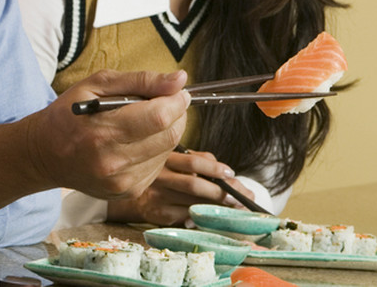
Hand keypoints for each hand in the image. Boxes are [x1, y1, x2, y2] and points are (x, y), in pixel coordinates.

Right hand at [26, 70, 189, 200]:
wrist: (45, 155)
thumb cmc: (68, 115)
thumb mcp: (96, 84)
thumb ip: (140, 80)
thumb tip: (179, 79)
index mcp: (102, 131)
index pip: (159, 116)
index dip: (176, 100)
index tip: (176, 91)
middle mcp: (113, 162)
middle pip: (169, 135)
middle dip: (176, 114)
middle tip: (165, 102)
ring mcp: (122, 181)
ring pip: (168, 151)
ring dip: (166, 131)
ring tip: (145, 121)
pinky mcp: (128, 191)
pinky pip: (158, 165)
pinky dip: (156, 149)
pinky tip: (137, 140)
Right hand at [106, 150, 255, 225]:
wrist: (135, 192)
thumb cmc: (166, 173)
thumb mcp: (179, 159)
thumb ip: (201, 160)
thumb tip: (228, 174)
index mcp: (165, 157)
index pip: (192, 162)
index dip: (214, 169)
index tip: (231, 174)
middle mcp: (158, 176)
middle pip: (194, 185)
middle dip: (221, 193)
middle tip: (240, 198)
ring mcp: (157, 196)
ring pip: (192, 204)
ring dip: (218, 207)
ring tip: (234, 208)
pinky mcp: (158, 214)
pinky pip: (186, 218)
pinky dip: (202, 218)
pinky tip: (210, 217)